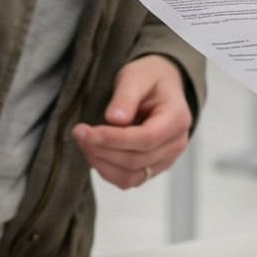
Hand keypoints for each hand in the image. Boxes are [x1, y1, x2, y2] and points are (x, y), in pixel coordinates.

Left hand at [74, 56, 191, 189]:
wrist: (161, 86)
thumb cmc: (150, 79)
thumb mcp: (136, 76)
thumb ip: (126, 96)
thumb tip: (114, 119)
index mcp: (177, 118)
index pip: (146, 138)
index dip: (114, 139)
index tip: (88, 132)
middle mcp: (176, 144)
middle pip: (136, 160)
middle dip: (102, 150)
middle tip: (79, 132)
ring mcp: (166, 159)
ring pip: (131, 176)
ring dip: (102, 163)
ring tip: (84, 142)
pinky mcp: (153, 168)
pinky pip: (129, 180)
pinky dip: (107, 170)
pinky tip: (94, 152)